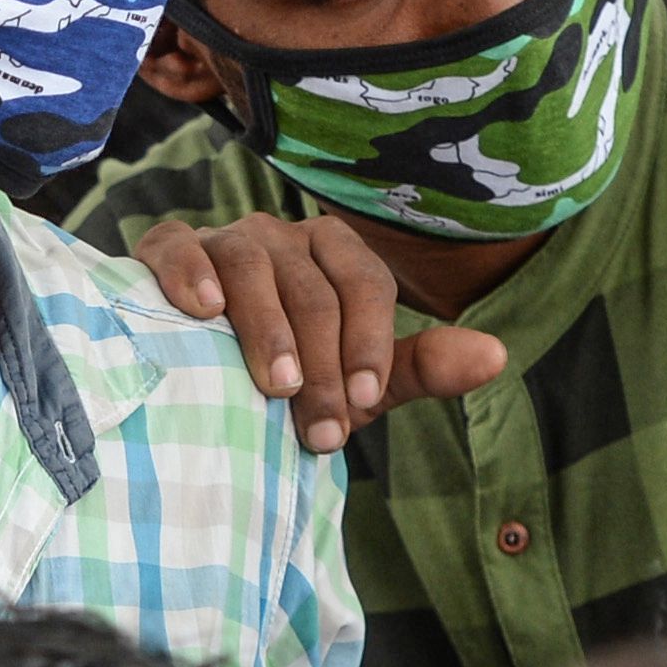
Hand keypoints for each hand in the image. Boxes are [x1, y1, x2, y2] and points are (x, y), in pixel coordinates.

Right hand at [133, 213, 504, 449]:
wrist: (195, 381)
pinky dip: (192, 272)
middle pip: (313, 289)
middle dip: (322, 365)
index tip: (363, 402)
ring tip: (276, 387)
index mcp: (335, 256)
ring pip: (253, 267)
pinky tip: (203, 311)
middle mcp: (283, 236)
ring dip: (268, 330)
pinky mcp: (168, 247)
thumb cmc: (286, 380)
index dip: (369, 343)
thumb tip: (499, 355)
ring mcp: (224, 237)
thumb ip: (419, 368)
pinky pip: (180, 246)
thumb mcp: (355, 383)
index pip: (365, 284)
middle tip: (319, 430)